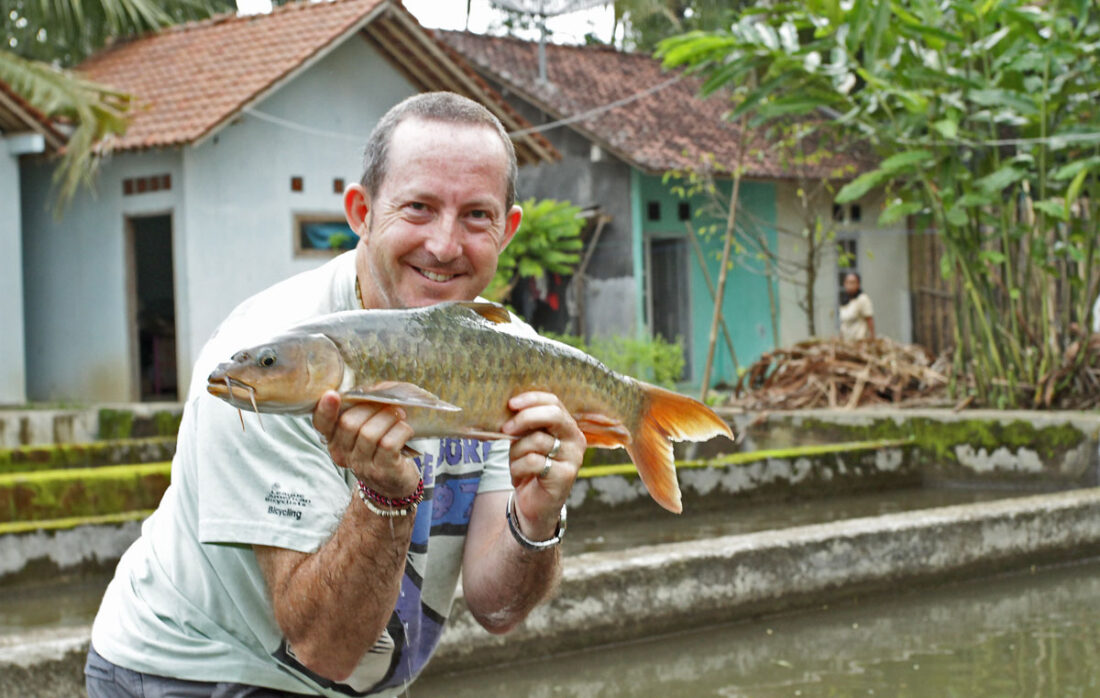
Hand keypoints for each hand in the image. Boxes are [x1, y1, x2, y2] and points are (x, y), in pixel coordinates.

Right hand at [312, 391, 419, 498]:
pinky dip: (400, 431)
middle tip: (389, 405)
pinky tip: (406, 430)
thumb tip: (376, 389)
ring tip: (400, 415)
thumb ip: (365, 408)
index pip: (322, 424)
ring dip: (388, 418)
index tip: (332, 395)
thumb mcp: (366, 429)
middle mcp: (342, 453)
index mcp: (334, 439)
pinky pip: (388, 444)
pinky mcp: (382, 471)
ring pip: (369, 433)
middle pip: (349, 424)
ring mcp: (361, 464)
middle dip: (372, 408)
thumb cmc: (380, 449)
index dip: (325, 410)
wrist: (394, 484)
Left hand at [500, 391, 584, 540]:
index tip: (511, 403)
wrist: (534, 506)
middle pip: (552, 415)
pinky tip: (518, 476)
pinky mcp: (565, 475)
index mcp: (567, 426)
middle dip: (525, 419)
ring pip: (536, 440)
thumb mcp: (526, 441)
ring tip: (515, 463)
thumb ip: (525, 425)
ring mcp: (573, 457)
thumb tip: (510, 408)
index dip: (532, 399)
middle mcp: (575, 439)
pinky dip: (517, 467)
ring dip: (516, 452)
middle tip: (506, 428)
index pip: (553, 402)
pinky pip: (533, 461)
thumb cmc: (529, 468)